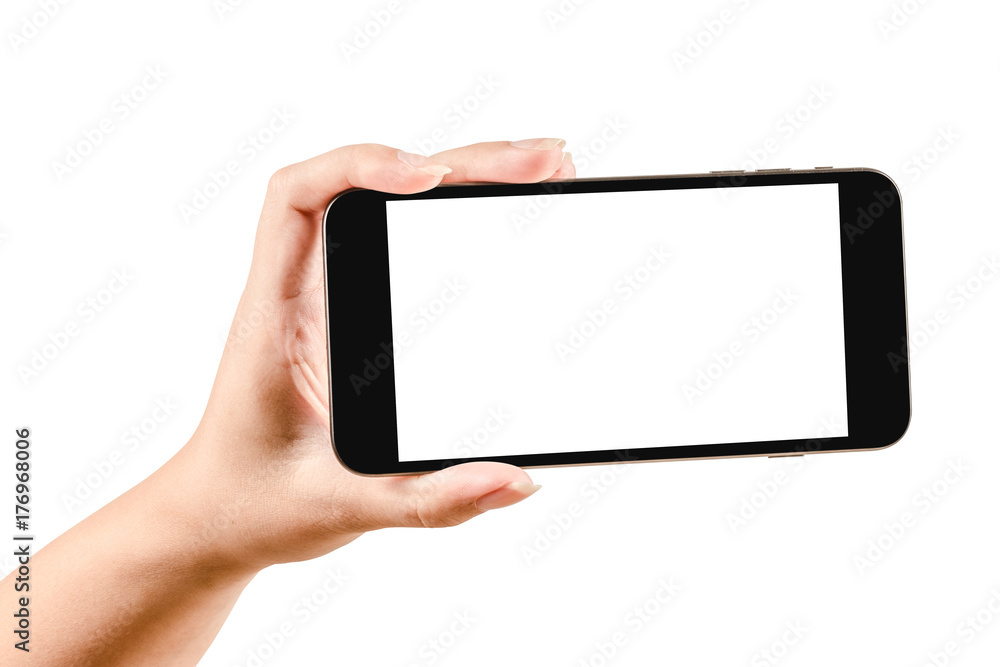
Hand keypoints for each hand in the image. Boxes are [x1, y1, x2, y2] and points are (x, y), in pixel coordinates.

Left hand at [180, 139, 574, 570]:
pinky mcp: (357, 316)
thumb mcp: (340, 507)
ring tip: (543, 172)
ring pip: (389, 207)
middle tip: (545, 163)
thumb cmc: (253, 506)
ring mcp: (331, 299)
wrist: (218, 521)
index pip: (298, 198)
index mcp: (277, 316)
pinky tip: (505, 216)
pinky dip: (454, 217)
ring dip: (463, 178)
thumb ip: (428, 500)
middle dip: (457, 162)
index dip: (364, 167)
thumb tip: (516, 480)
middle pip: (368, 188)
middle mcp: (302, 292)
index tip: (434, 178)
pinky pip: (400, 242)